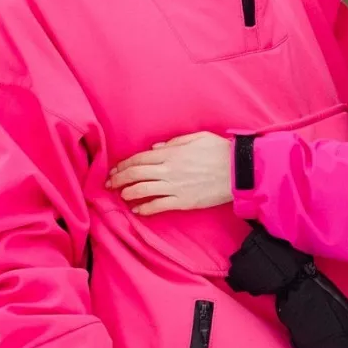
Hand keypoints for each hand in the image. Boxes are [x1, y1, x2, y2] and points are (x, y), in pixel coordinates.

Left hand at [108, 132, 232, 214]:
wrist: (237, 170)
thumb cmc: (220, 150)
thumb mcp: (197, 138)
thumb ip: (174, 142)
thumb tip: (155, 149)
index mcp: (171, 153)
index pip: (140, 159)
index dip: (124, 165)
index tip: (115, 170)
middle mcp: (169, 170)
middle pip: (136, 174)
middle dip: (119, 179)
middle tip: (110, 184)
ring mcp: (175, 187)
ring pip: (143, 190)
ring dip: (128, 193)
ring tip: (121, 195)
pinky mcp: (183, 201)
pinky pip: (158, 205)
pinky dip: (145, 208)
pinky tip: (138, 209)